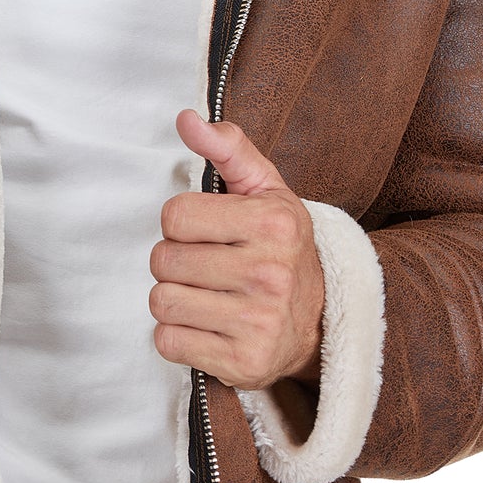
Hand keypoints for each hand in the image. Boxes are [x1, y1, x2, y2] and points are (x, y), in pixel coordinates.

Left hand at [149, 112, 324, 390]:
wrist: (322, 322)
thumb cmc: (280, 248)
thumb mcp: (265, 190)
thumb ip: (227, 148)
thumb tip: (186, 119)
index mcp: (274, 223)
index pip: (174, 216)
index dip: (182, 223)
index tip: (209, 231)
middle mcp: (270, 274)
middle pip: (163, 260)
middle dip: (177, 262)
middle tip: (209, 267)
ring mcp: (259, 323)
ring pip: (161, 301)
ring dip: (174, 299)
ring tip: (208, 296)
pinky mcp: (244, 364)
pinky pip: (168, 341)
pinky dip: (179, 335)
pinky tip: (209, 326)